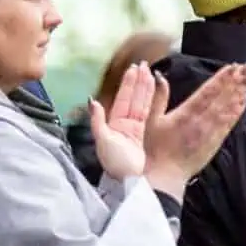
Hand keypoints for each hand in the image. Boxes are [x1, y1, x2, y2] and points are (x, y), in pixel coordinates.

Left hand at [85, 61, 160, 181]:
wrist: (128, 180)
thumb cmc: (114, 163)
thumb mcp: (102, 141)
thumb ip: (97, 121)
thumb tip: (93, 101)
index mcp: (114, 123)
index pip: (123, 98)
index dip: (129, 84)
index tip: (133, 69)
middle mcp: (124, 123)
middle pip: (133, 97)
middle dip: (138, 81)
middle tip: (144, 65)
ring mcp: (133, 129)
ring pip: (141, 103)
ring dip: (145, 88)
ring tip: (150, 73)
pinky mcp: (142, 135)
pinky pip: (147, 113)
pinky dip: (151, 101)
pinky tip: (153, 90)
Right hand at [141, 63, 245, 197]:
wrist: (163, 177)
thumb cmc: (152, 149)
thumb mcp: (149, 120)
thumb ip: (157, 97)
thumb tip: (160, 76)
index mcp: (186, 114)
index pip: (207, 92)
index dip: (221, 78)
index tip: (232, 66)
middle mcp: (201, 122)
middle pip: (222, 98)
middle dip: (235, 82)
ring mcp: (210, 134)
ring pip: (228, 110)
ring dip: (239, 94)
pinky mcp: (214, 144)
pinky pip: (228, 125)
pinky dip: (236, 112)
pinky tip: (243, 102)